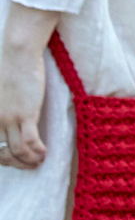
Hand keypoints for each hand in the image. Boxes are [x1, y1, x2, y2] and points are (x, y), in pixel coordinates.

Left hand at [0, 6, 54, 170]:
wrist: (18, 55)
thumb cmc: (12, 69)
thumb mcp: (3, 94)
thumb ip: (5, 107)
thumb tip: (15, 116)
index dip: (5, 159)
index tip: (18, 159)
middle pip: (5, 154)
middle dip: (18, 163)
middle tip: (32, 163)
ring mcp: (10, 119)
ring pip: (18, 151)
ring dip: (30, 160)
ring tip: (41, 160)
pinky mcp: (25, 114)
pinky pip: (30, 142)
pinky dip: (37, 151)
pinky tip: (45, 153)